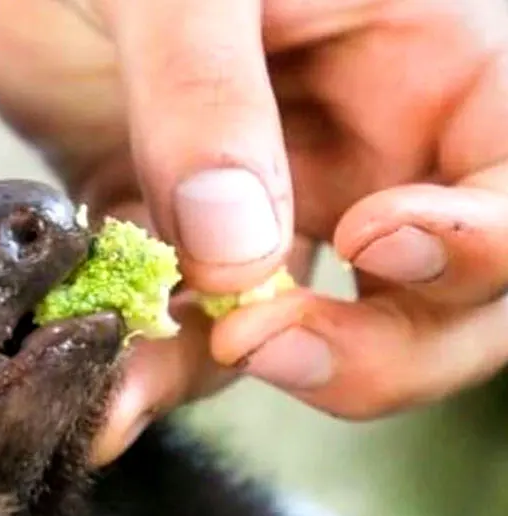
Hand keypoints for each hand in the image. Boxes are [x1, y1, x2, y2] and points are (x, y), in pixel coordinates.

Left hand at [0, 0, 507, 459]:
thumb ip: (208, 99)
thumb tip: (235, 254)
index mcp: (427, 58)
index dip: (482, 243)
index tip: (372, 240)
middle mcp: (371, 149)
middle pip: (443, 304)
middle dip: (374, 353)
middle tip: (264, 344)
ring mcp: (281, 208)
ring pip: (316, 337)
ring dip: (239, 374)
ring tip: (144, 382)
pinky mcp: (190, 246)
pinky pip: (198, 333)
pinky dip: (157, 368)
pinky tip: (108, 394)